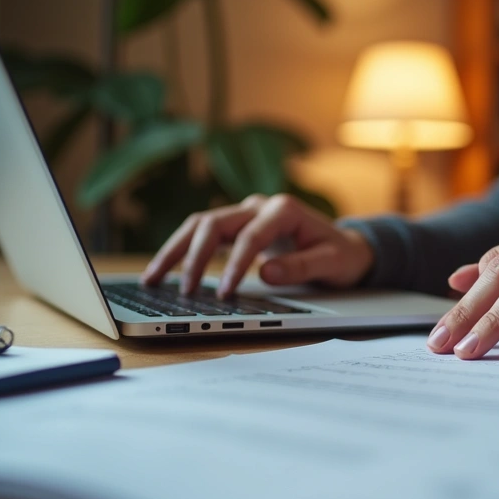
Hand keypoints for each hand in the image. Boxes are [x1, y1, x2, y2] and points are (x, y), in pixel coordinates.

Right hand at [140, 194, 373, 297]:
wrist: (346, 247)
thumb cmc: (340, 255)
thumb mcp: (331, 263)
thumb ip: (300, 267)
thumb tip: (265, 273)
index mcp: (283, 209)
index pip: (250, 236)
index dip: (234, 265)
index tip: (224, 292)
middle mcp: (259, 206)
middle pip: (213, 223)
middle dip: (193, 256)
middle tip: (183, 290)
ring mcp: (246, 213)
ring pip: (200, 225)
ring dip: (175, 250)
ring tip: (153, 278)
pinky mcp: (237, 226)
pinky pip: (203, 235)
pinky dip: (182, 251)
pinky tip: (164, 272)